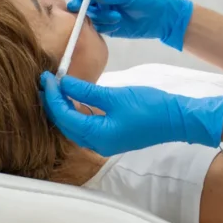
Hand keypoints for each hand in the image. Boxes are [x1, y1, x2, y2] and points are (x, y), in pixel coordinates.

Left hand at [39, 72, 222, 156]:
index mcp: (96, 136)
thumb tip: (62, 83)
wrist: (176, 119)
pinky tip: (74, 97)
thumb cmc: (148, 107)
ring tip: (56, 88)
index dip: (52, 97)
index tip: (46, 78)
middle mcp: (96, 144)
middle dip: (53, 104)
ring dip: (64, 108)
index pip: (64, 116)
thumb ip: (86, 91)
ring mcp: (104, 142)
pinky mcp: (111, 136)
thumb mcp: (115, 95)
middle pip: (65, 125)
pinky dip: (77, 111)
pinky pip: (86, 125)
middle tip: (46, 81)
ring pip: (74, 126)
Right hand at [67, 0, 193, 50]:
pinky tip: (117, 25)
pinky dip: (104, 27)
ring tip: (117, 17)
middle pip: (81, 1)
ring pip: (89, 16)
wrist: (161, 18)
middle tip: (81, 9)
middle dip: (80, 5)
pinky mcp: (107, 27)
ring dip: (100, 17)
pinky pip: (97, 28)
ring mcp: (103, 13)